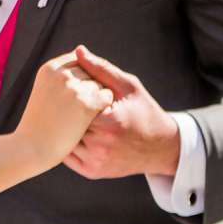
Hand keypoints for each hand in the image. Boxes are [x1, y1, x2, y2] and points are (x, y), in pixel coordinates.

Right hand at [16, 51, 116, 165]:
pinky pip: (106, 97)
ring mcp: (74, 89)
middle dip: (88, 87)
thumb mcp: (46, 89)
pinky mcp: (86, 104)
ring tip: (80, 115)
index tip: (71, 96)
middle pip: (90, 72)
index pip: (79, 61)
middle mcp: (62, 74)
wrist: (32, 147)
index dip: (80, 79)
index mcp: (51, 68)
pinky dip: (104, 108)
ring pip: (100, 84)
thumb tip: (82, 50)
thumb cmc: (39, 121)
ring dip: (96, 98)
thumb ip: (63, 72)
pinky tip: (92, 118)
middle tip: (74, 108)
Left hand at [61, 45, 181, 179]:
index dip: (70, 94)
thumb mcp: (128, 86)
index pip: (75, 104)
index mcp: (110, 123)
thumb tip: (79, 51)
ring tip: (66, 116)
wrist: (160, 148)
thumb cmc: (144, 112)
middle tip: (62, 101)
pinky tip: (71, 132)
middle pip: (67, 123)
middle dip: (65, 111)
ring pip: (65, 140)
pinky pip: (68, 156)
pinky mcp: (92, 172)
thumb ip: (102, 69)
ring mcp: (95, 162)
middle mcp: (101, 146)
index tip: (69, 87)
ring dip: (62, 128)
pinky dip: (67, 143)